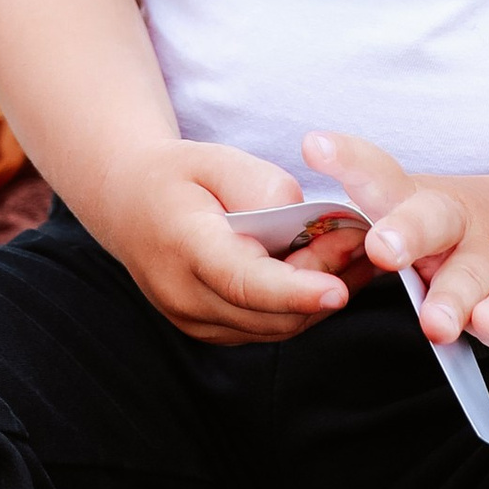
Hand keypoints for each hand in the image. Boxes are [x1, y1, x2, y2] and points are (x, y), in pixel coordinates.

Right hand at [88, 140, 354, 344]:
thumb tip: (303, 220)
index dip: (293, 290)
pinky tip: (328, 275)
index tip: (337, 290)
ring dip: (319, 299)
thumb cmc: (176, 175)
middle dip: (323, 284)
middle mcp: (183, 295)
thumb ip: (261, 185)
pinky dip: (301, 307)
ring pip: (275, 327)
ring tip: (353, 256)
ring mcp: (193, 320)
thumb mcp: (214, 158)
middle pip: (268, 311)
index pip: (241, 280)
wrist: (127, 203)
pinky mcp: (209, 331)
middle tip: (361, 243)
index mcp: (182, 246)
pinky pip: (267, 328)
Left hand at [300, 131, 488, 346]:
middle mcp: (451, 222)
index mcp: (412, 199)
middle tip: (382, 249)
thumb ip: (355, 216)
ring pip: (469, 275)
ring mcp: (487, 257)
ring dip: (452, 298)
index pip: (378, 173)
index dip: (348, 159)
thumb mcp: (403, 207)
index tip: (314, 146)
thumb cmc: (445, 226)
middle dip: (406, 233)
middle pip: (430, 220)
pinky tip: (487, 324)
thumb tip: (271, 225)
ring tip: (435, 323)